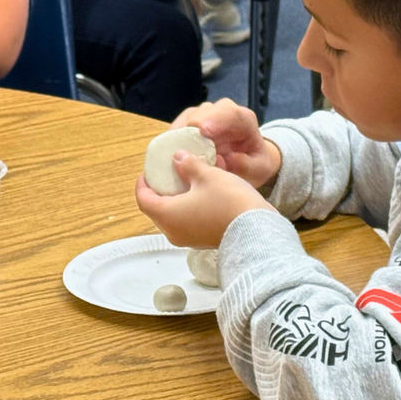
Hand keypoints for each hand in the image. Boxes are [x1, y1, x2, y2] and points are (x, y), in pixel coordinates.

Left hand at [136, 152, 277, 248]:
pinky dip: (189, 207)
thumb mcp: (207, 175)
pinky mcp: (203, 241)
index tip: (148, 172)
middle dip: (160, 190)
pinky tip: (203, 192)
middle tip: (168, 173)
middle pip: (156, 209)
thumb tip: (178, 159)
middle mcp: (173, 232)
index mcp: (167, 215)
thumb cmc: (229, 202)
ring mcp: (188, 239)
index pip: (143, 199)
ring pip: (173, 216)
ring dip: (177, 198)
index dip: (143, 183)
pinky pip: (188, 222)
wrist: (258, 230)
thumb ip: (188, 165)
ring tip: (189, 179)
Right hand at [170, 98, 281, 187]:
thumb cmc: (254, 164)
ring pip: (186, 119)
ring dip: (180, 138)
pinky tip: (170, 156)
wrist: (248, 159)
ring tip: (176, 158)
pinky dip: (172, 141)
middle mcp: (222, 110)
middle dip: (192, 131)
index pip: (229, 114)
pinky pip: (176, 127)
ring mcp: (203, 114)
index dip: (215, 120)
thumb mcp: (258, 169)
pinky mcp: (188, 121)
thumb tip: (226, 159)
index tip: (203, 131)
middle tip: (183, 152)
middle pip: (203, 114)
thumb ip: (246, 165)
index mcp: (243, 119)